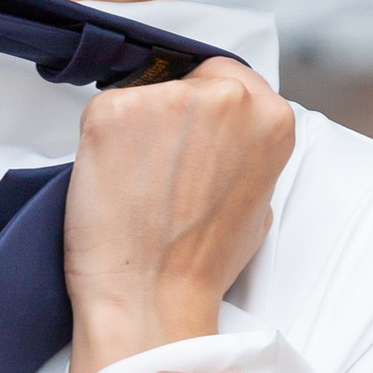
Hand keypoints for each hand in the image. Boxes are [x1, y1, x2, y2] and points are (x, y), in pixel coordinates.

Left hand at [63, 61, 295, 372]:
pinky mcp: (113, 108)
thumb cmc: (201, 260)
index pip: (228, 77)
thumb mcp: (258, 198)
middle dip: (172, 116)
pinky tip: (113, 178)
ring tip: (139, 181)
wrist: (151, 294)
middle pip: (186, 80)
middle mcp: (225, 97)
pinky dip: (102, 140)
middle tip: (161, 167)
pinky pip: (105, 110)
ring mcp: (167, 99)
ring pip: (144, 94)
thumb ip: (248, 149)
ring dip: (137, 127)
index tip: (190, 136)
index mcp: (270, 115)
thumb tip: (225, 136)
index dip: (203, 111)